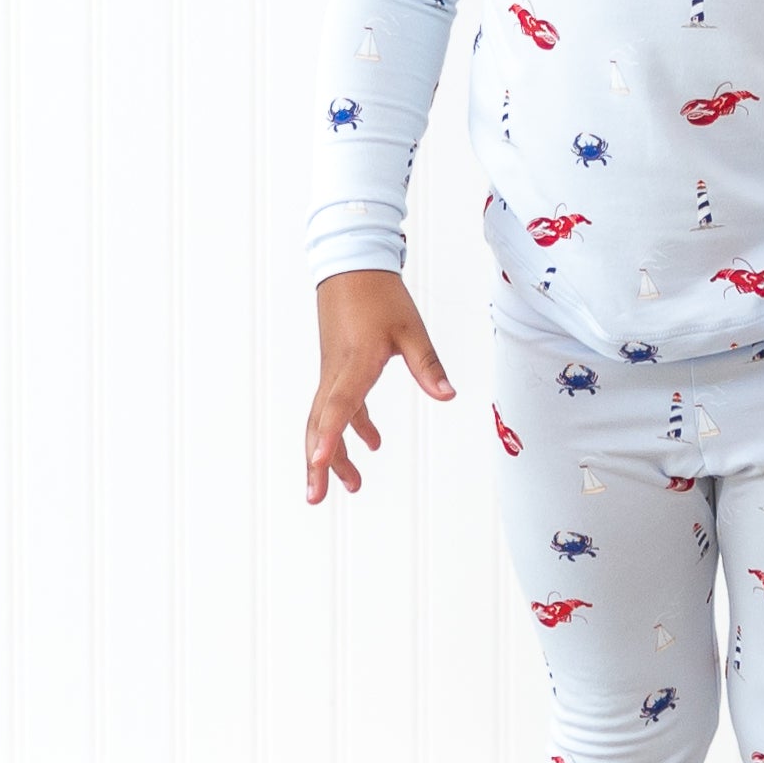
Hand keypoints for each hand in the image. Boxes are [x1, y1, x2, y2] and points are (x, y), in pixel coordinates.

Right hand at [305, 270, 455, 500]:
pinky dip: (349, 428)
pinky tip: (370, 443)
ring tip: (351, 485)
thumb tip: (447, 396)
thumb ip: (427, 365)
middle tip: (316, 497)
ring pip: (324, 420)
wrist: (351, 266)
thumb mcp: (411, 329)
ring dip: (333, 453)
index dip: (329, 438)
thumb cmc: (380, 294)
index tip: (319, 463)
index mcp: (354, 363)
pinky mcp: (337, 368)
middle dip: (318, 463)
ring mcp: (333, 372)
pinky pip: (336, 406)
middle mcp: (336, 373)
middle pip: (320, 425)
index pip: (338, 407)